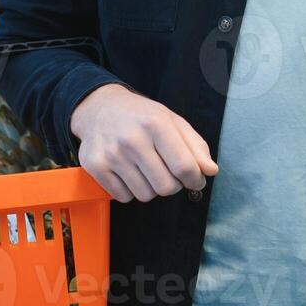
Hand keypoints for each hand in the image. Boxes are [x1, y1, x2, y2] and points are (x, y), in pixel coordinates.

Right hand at [70, 84, 218, 202]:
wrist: (100, 108)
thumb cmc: (142, 116)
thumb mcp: (173, 121)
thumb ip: (196, 146)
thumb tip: (211, 171)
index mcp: (156, 124)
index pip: (184, 166)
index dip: (195, 179)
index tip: (195, 179)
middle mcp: (132, 139)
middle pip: (166, 187)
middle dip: (173, 185)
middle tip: (168, 172)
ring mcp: (111, 154)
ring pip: (145, 195)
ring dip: (151, 187)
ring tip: (146, 169)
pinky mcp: (95, 167)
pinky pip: (124, 197)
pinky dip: (130, 190)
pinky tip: (128, 172)